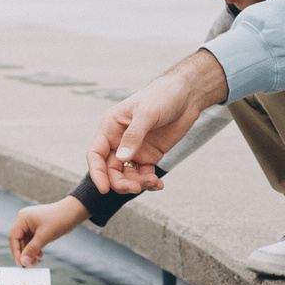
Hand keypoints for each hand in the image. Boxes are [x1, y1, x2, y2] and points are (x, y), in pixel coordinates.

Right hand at [8, 197, 86, 266]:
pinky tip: (40, 255)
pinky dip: (36, 248)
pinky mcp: (38, 227)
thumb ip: (32, 250)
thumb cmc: (58, 220)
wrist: (73, 212)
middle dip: (25, 253)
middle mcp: (24, 220)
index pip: (14, 237)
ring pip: (27, 241)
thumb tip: (23, 262)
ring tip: (35, 262)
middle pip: (19, 240)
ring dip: (30, 252)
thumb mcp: (44, 237)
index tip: (20, 263)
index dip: (16, 251)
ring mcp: (31, 224)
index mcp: (22, 219)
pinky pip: (33, 240)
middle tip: (29, 265)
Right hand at [88, 50, 225, 194]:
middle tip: (135, 188)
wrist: (187, 95)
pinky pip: (144, 175)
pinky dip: (149, 183)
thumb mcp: (147, 113)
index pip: (96, 154)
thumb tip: (122, 158)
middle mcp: (119, 140)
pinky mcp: (150, 155)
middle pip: (111, 170)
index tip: (104, 189)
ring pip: (127, 175)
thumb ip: (134, 136)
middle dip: (120, 182)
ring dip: (137, 184)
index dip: (97, 173)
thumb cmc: (163, 96)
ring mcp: (135, 149)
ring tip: (153, 182)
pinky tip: (158, 185)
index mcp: (111, 127)